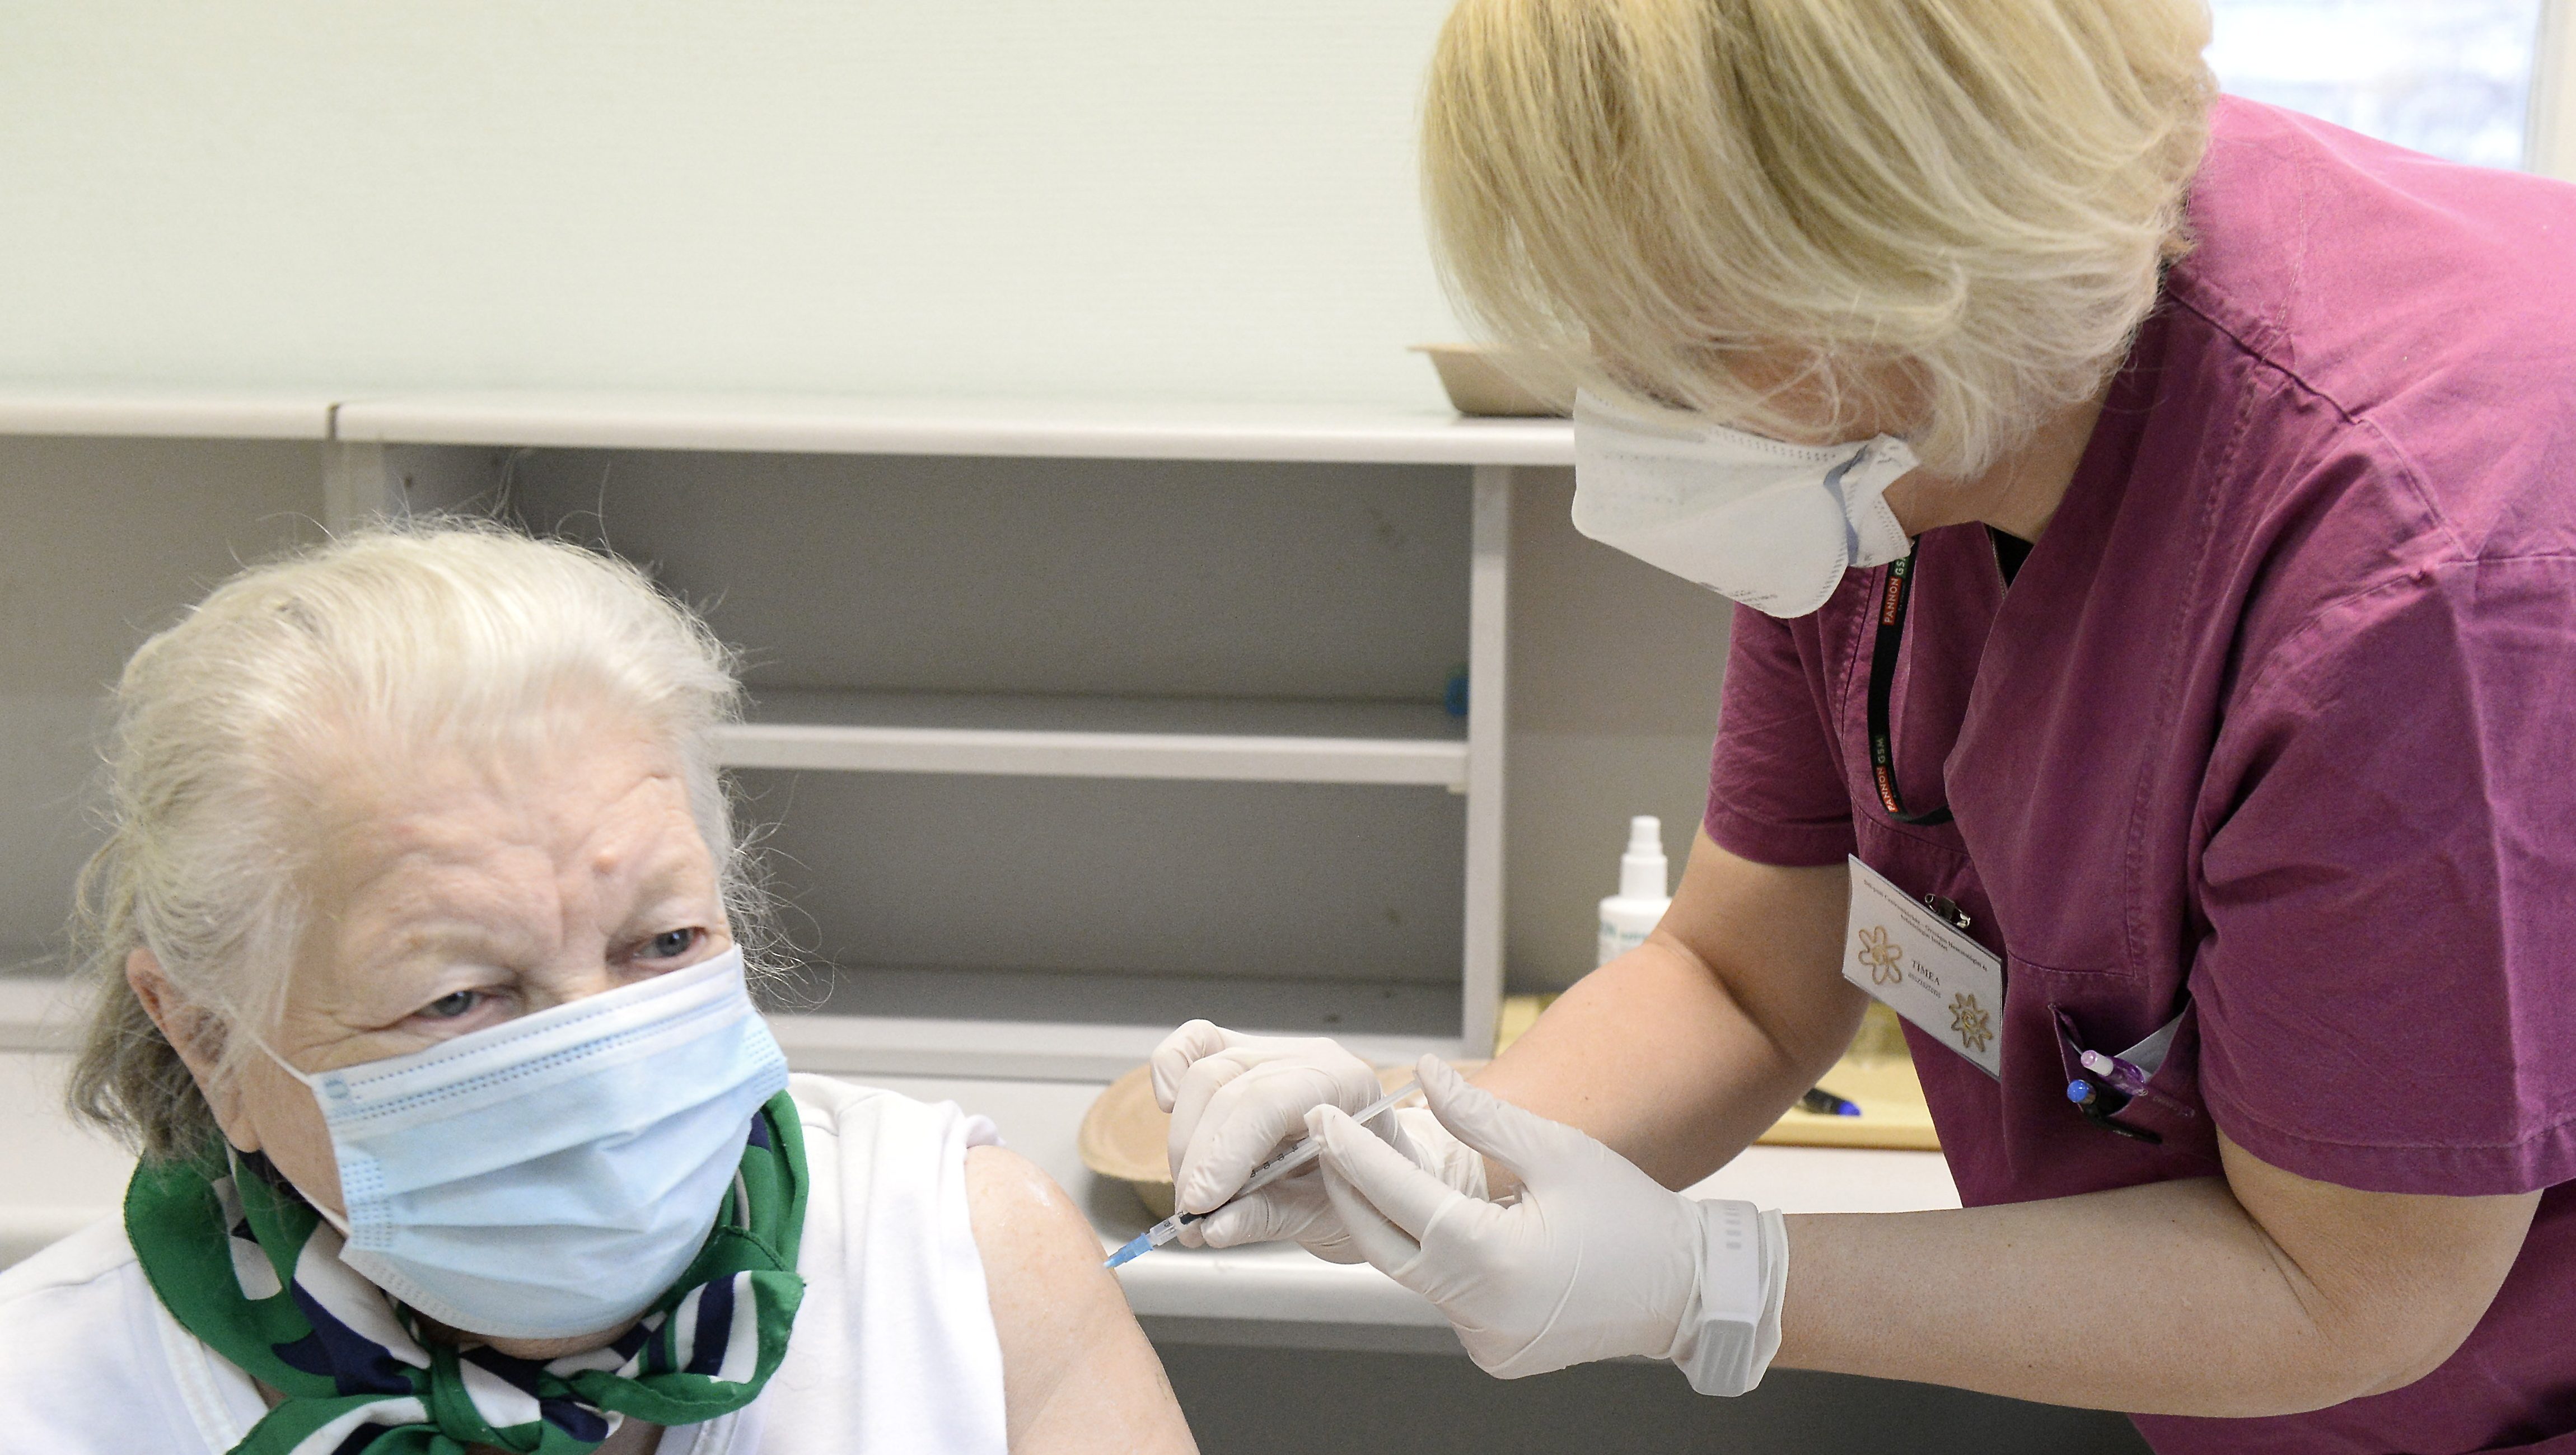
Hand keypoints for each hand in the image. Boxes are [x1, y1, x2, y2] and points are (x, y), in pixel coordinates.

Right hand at [1150, 1021, 1483, 1260]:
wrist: (1382, 1179)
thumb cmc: (1368, 1195)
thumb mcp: (1329, 1219)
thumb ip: (1270, 1218)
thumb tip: (1213, 1228)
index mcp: (1347, 1085)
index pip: (1268, 1101)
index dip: (1224, 1152)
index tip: (1199, 1205)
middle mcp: (1309, 1058)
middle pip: (1226, 1085)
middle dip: (1198, 1158)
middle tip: (1190, 1217)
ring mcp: (1274, 1051)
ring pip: (1204, 1072)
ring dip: (1184, 1142)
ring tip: (1189, 1202)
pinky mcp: (1244, 1055)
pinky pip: (1196, 1044)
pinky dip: (1171, 1069)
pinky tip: (1168, 1110)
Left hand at [1311, 1055, 1786, 1394]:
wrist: (1686, 1288)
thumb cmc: (1631, 1216)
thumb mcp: (1556, 1149)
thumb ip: (1479, 1116)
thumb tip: (1424, 1075)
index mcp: (1493, 1258)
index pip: (1398, 1198)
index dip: (1354, 1155)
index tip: (1323, 1121)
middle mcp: (1482, 1312)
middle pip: (1386, 1246)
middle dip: (1353, 1192)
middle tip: (1328, 1144)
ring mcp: (1486, 1341)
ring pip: (1416, 1274)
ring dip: (1399, 1226)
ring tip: (1387, 1174)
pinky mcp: (1494, 1353)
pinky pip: (1448, 1299)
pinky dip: (1439, 1261)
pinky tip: (1455, 1228)